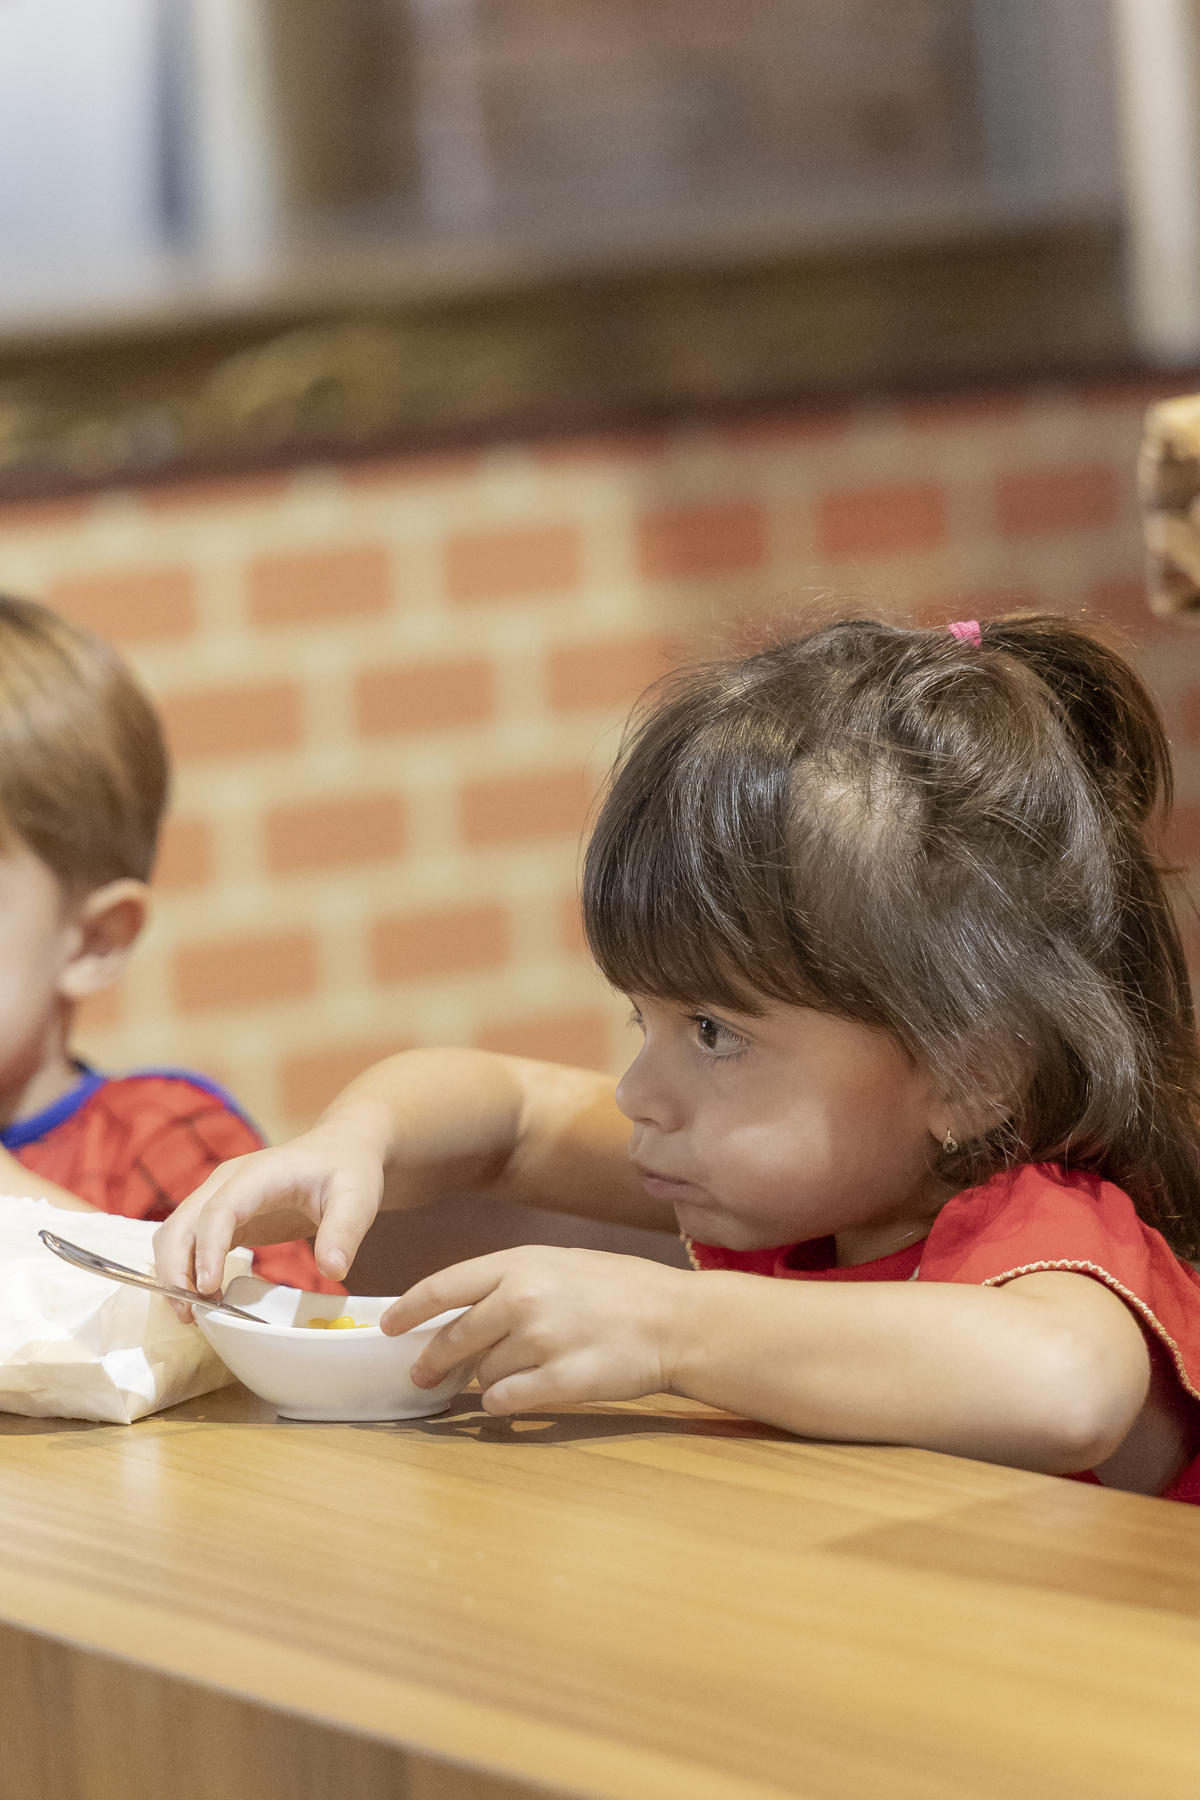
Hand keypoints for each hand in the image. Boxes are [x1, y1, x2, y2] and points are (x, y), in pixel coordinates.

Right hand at [153, 1127, 384, 1315]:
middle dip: (175, 1269)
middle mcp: (228, 1182)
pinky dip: (186, 1271)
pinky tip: (204, 1300)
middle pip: (182, 1223)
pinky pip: (189, 1243)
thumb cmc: (349, 1169)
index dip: (208, 1248)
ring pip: (175, 1234)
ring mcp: (220, 1197)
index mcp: (259, 1173)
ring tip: (192, 1314)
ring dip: (174, 1273)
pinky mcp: (223, 1217)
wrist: (342, 1151)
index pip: (220, 1209)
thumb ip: (345, 1231)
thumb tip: (332, 1270)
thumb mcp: (358, 1197)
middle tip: (189, 1313)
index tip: (208, 1287)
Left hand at [382, 1246, 695, 1413]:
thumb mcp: (557, 1264)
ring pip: (481, 1373)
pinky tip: (512, 1398)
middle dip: (432, 1360)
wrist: (674, 1318)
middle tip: (422, 1374)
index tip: (389, 1327)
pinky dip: (501, 1403)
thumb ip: (506, 1283)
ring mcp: (542, 1341)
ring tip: (506, 1374)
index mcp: (519, 1263)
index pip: (443, 1287)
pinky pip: (506, 1401)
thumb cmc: (617, 1288)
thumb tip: (457, 1313)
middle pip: (454, 1338)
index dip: (409, 1309)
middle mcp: (523, 1299)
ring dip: (482, 1380)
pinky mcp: (562, 1382)